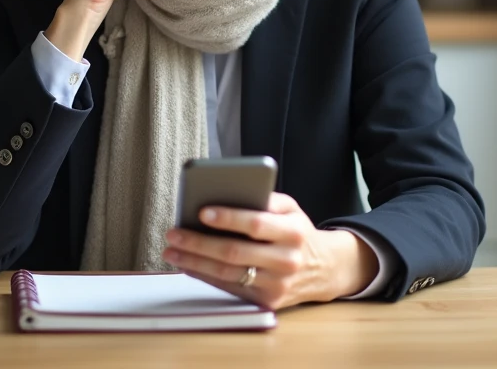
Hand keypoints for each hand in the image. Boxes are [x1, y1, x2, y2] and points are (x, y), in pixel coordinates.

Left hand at [161, 192, 379, 309]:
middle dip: (199, 243)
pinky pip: (230, 288)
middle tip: (174, 233)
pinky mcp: (268, 302)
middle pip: (235, 252)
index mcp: (293, 232)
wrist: (324, 269)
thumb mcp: (291, 208)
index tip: (201, 211)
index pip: (256, 224)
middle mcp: (287, 260)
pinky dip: (206, 277)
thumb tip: (226, 194)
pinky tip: (189, 265)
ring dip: (195, 263)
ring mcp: (277, 285)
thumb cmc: (297, 232)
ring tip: (173, 250)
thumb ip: (265, 199)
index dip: (228, 218)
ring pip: (228, 274)